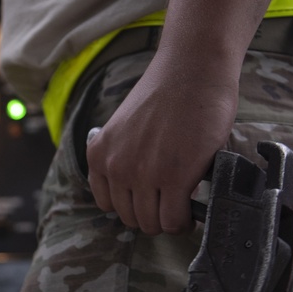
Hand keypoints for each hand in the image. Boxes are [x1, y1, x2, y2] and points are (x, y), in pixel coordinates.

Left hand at [85, 52, 239, 234]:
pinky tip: (193, 210)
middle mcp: (115, 167)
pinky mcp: (174, 178)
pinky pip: (174, 219)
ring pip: (152, 223)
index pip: (107, 204)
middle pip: (130, 218)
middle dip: (152, 215)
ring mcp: (143, 174)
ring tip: (183, 208)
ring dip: (169, 221)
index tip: (149, 200)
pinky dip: (185, 221)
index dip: (132, 205)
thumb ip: (123, 156)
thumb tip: (135, 188)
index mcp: (98, 155)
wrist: (192, 68)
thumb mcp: (124, 128)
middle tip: (172, 205)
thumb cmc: (165, 94)